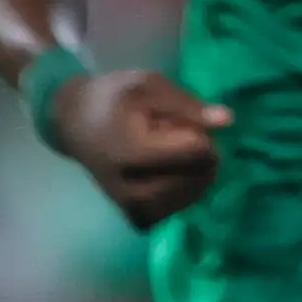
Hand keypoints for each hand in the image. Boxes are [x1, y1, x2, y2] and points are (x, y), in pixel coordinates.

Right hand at [50, 70, 231, 227]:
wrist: (73, 123)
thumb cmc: (112, 98)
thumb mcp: (148, 85)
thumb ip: (187, 104)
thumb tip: (228, 120)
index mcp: (132, 150)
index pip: (195, 151)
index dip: (202, 133)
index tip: (183, 121)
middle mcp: (130, 186)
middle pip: (197, 176)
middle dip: (203, 154)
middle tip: (180, 135)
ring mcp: (132, 207)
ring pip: (192, 195)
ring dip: (198, 173)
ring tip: (176, 152)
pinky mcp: (135, 216)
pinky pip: (177, 208)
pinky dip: (185, 190)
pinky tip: (174, 172)